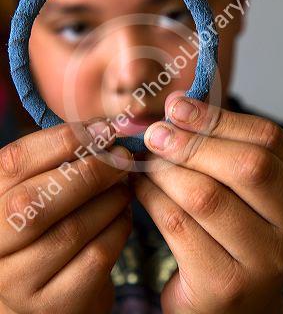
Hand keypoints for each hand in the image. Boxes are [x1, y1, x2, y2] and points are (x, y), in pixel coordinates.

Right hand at [0, 119, 132, 313]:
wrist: (51, 286)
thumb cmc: (50, 225)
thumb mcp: (44, 190)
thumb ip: (62, 163)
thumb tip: (104, 131)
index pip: (15, 162)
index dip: (62, 140)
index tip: (103, 130)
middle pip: (36, 201)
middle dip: (90, 172)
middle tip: (122, 158)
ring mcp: (17, 282)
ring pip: (71, 230)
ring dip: (110, 200)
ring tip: (124, 187)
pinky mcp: (53, 306)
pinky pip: (95, 257)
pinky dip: (118, 229)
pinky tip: (123, 216)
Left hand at [131, 92, 282, 312]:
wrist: (226, 302)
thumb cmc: (221, 232)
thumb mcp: (226, 186)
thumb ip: (210, 147)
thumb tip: (178, 105)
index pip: (267, 141)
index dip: (219, 118)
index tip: (178, 106)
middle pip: (245, 166)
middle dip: (190, 143)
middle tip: (154, 134)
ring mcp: (263, 260)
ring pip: (205, 195)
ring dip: (163, 171)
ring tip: (143, 162)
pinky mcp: (225, 285)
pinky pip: (178, 225)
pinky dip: (150, 199)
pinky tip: (140, 189)